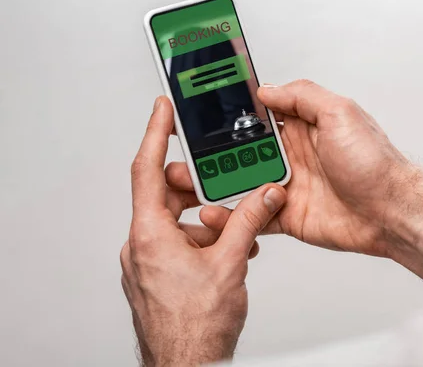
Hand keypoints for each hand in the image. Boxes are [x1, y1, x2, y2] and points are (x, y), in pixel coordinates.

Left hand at [120, 97, 285, 365]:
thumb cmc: (195, 328)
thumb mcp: (230, 264)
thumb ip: (249, 222)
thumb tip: (264, 195)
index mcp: (150, 235)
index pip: (147, 170)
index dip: (155, 133)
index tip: (162, 110)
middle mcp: (142, 246)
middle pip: (168, 197)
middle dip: (199, 188)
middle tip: (222, 178)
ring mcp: (148, 263)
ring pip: (178, 223)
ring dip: (208, 220)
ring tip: (237, 228)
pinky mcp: (158, 276)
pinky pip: (179, 245)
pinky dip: (204, 240)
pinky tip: (230, 251)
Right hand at [166, 81, 422, 296]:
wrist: (390, 212)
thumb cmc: (374, 163)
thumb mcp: (339, 114)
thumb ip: (302, 97)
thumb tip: (267, 90)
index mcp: (303, 127)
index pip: (260, 116)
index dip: (234, 114)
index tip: (206, 112)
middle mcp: (293, 155)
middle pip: (244, 151)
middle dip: (217, 152)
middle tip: (191, 154)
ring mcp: (288, 186)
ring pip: (243, 183)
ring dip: (219, 183)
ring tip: (191, 183)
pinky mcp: (287, 215)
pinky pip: (253, 215)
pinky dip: (233, 216)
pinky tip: (216, 214)